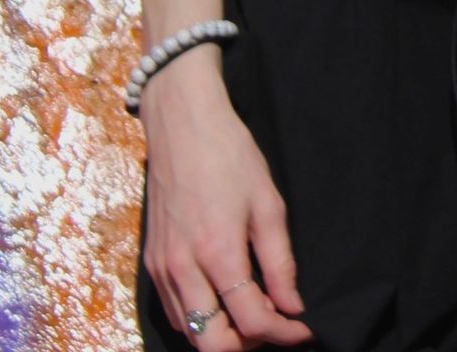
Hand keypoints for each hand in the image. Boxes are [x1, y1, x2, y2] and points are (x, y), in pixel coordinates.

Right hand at [140, 59, 314, 348]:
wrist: (182, 126)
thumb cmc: (229, 156)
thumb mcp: (268, 202)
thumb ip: (280, 260)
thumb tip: (292, 305)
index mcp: (218, 253)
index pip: (252, 320)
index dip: (283, 334)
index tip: (304, 330)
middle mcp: (184, 270)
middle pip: (212, 344)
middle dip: (248, 344)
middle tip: (276, 326)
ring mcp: (163, 270)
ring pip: (191, 333)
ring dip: (224, 334)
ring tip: (255, 312)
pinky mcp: (152, 264)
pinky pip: (175, 312)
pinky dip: (200, 319)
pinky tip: (224, 299)